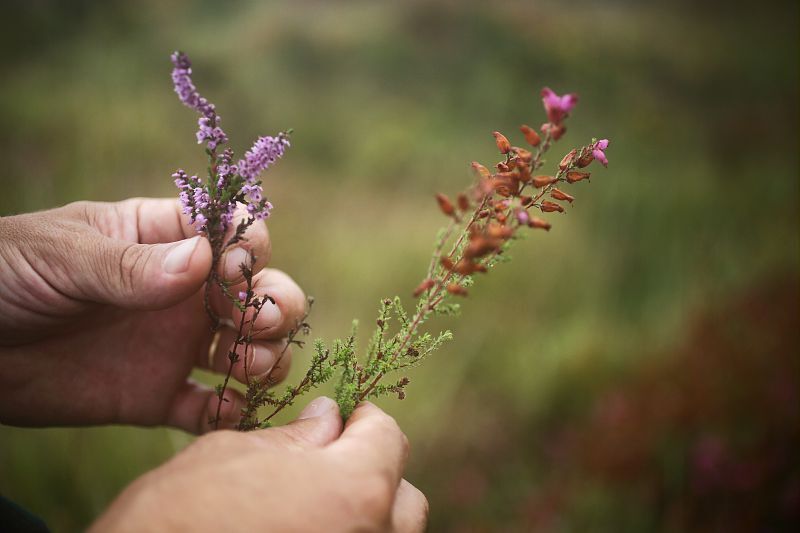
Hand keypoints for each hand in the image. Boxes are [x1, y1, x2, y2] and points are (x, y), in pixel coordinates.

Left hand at [0, 198, 305, 431]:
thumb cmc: (4, 274)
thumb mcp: (60, 255)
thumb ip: (129, 264)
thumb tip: (202, 261)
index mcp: (164, 241)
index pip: (234, 233)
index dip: (250, 249)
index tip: (234, 271)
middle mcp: (182, 293)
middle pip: (261, 292)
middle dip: (275, 306)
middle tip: (252, 323)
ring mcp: (174, 344)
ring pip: (249, 349)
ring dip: (266, 357)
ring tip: (244, 366)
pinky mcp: (157, 395)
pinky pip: (208, 407)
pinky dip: (228, 412)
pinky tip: (223, 409)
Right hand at [91, 398, 427, 531]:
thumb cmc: (179, 513)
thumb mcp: (234, 454)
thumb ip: (295, 437)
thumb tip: (328, 419)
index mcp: (354, 488)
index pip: (389, 438)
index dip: (366, 419)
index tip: (345, 416)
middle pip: (404, 496)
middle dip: (374, 469)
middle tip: (332, 459)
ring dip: (367, 512)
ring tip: (318, 501)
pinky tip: (304, 528)